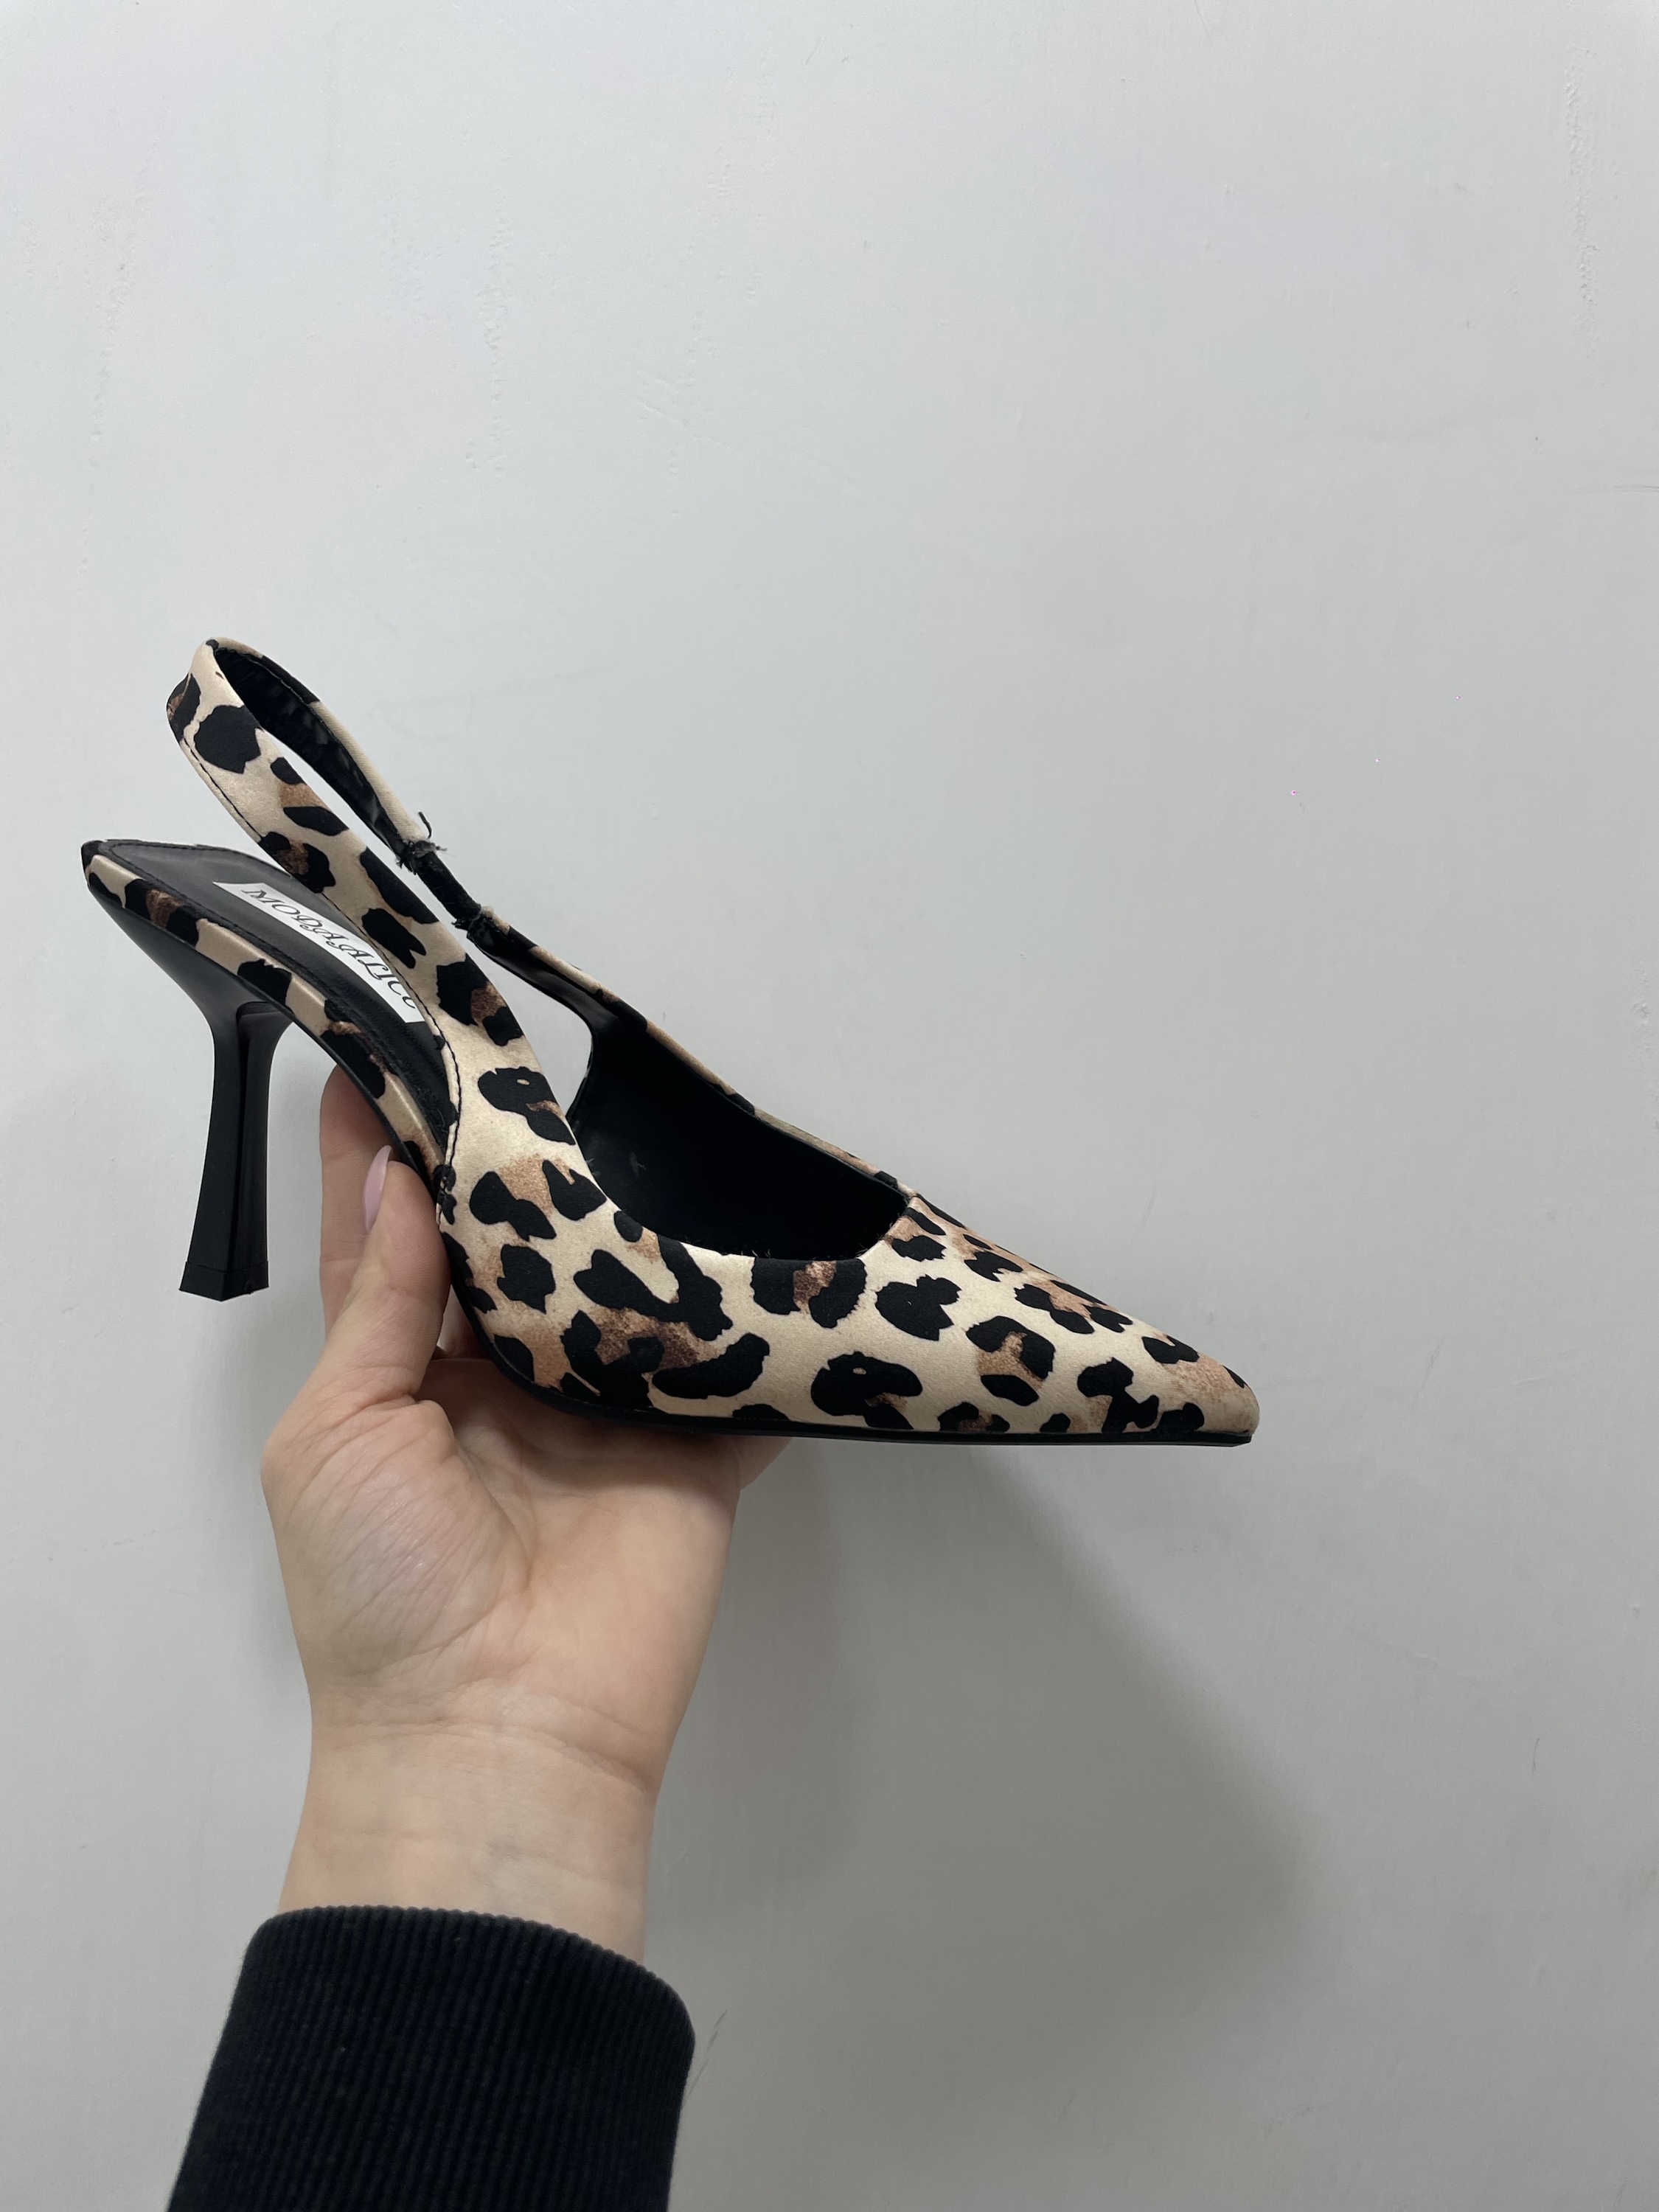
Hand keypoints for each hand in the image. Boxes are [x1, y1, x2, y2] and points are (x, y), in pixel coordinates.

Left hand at [264, 1070, 782, 1959]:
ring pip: (626, 1285)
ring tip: (645, 1104)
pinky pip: (730, 1362)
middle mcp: (506, 1378)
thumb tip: (397, 1179)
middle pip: (520, 1246)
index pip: (396, 1239)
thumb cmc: (381, 1590)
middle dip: (525, 1163)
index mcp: (405, 1376)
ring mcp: (607, 1410)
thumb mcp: (334, 1439)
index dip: (389, 1153)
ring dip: (634, 1213)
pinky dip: (752, 1308)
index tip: (392, 1048)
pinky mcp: (695, 1447)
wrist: (499, 1736)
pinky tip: (767, 1221)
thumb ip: (378, 1307)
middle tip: (536, 1054)